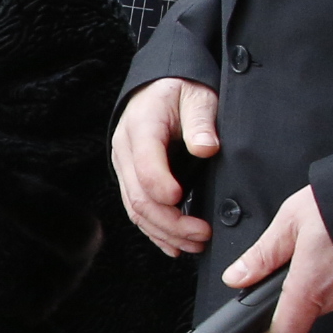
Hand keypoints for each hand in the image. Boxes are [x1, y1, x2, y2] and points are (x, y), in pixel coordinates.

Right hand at [115, 76, 220, 254]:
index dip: (163, 189)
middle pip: (139, 198)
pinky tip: (174, 245)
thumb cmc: (179, 91)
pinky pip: (137, 211)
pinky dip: (155, 232)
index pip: (145, 167)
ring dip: (165, 232)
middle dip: (170, 223)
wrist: (157, 87)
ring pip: (136, 210)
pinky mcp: (130, 179)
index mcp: (141, 128)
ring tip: (195, 244)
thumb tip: (207, 149)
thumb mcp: (197, 97)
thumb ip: (201, 122)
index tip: (184, 201)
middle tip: (202, 234)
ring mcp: (125, 168)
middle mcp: (125, 152)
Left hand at [221, 186, 332, 332]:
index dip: (271, 326)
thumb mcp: (292, 218)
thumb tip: (238, 276)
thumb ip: (264, 253)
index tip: (263, 311)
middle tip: (297, 258)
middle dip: (296, 289)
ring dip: (321, 279)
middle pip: (306, 309)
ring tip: (324, 246)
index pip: (286, 329)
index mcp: (310, 283)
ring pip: (329, 297)